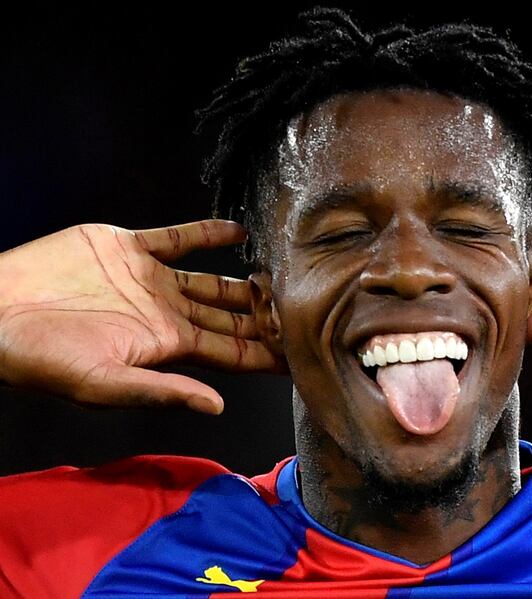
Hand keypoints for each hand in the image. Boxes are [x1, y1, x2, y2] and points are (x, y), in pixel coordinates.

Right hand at [0, 220, 280, 413]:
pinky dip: (207, 233)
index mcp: (168, 346)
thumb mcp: (105, 382)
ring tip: (284, 271)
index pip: (232, 351)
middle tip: (308, 307)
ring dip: (246, 277)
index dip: (266, 351)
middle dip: (266, 314)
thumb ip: (164, 389)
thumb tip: (217, 407)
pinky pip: (177, 238)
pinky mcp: (128, 247)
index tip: (303, 350)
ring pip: (213, 278)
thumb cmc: (43, 359)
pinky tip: (239, 230)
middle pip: (231, 315)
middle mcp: (167, 312)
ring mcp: (150, 279)